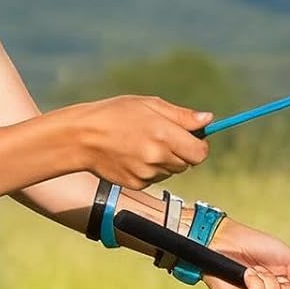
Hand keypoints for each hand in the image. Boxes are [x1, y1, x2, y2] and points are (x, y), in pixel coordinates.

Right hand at [72, 95, 210, 188]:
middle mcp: (157, 157)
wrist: (81, 137)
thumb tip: (207, 119)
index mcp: (164, 134)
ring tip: (142, 144)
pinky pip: (154, 179)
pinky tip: (132, 155)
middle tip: (161, 137)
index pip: (200, 153)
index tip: (192, 138)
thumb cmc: (114, 114)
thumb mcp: (149, 104)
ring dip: (164, 161)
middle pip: (187, 163)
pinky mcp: (136, 184)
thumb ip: (181, 115)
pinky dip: (149, 170)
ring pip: (170, 171)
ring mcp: (147, 173)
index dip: (199, 145)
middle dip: (181, 151)